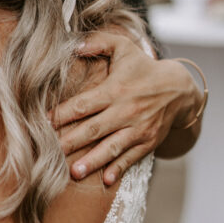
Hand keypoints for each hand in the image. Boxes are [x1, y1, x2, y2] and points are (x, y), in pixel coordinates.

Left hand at [51, 31, 198, 185]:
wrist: (179, 89)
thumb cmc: (143, 67)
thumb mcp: (123, 47)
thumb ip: (99, 42)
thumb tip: (74, 45)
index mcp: (115, 90)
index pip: (84, 104)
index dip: (63, 114)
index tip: (43, 123)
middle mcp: (125, 111)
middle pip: (94, 129)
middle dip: (72, 141)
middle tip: (51, 154)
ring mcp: (138, 128)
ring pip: (112, 147)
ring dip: (94, 161)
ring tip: (75, 172)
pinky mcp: (148, 142)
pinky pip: (132, 157)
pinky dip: (120, 169)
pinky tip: (107, 180)